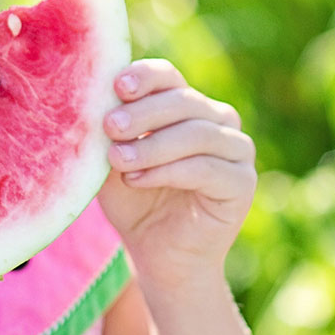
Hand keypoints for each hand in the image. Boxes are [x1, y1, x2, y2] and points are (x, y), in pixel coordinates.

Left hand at [98, 59, 256, 291]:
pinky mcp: (243, 182)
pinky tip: (137, 179)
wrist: (158, 256)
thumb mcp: (113, 162)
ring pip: (196, 133)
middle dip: (143, 113)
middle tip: (110, 126)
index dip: (145, 77)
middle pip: (183, 101)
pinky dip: (169, 171)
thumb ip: (109, 133)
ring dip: (153, 146)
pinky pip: (207, 168)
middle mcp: (217, 121)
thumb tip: (91, 100)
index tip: (116, 86)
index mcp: (186, 106)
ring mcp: (236, 150)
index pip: (168, 77)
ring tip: (118, 160)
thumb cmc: (135, 203)